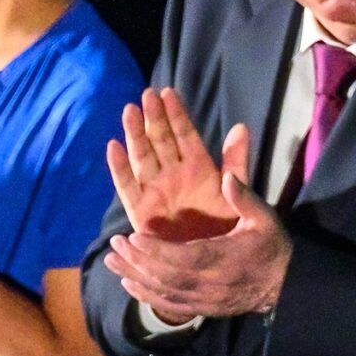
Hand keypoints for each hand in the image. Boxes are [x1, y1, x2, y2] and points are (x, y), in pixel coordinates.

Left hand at [101, 169, 288, 321]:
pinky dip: (147, 296)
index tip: (134, 236)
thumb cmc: (270, 246)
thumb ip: (244, 196)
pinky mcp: (202, 309)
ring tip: (112, 261)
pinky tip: (129, 282)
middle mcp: (212, 283)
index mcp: (226, 258)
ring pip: (165, 292)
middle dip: (139, 261)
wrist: (283, 286)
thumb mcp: (264, 217)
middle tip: (116, 243)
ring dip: (136, 277)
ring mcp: (206, 300)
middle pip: (169, 277)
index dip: (158, 251)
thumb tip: (226, 176)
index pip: (187, 258)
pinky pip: (170, 305)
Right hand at [105, 88, 248, 242]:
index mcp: (197, 167)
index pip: (185, 134)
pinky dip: (120, 167)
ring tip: (130, 111)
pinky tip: (114, 147)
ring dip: (135, 135)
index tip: (167, 92)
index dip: (176, 114)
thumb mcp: (235, 190)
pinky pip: (127, 185)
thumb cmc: (225, 226)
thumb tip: (242, 127)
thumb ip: (235, 160)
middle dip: (154, 118)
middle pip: (160, 141)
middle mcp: (173, 174)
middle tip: (147, 94)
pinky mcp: (140, 209)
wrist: (213, 263)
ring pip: (142, 157)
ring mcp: (155, 189)